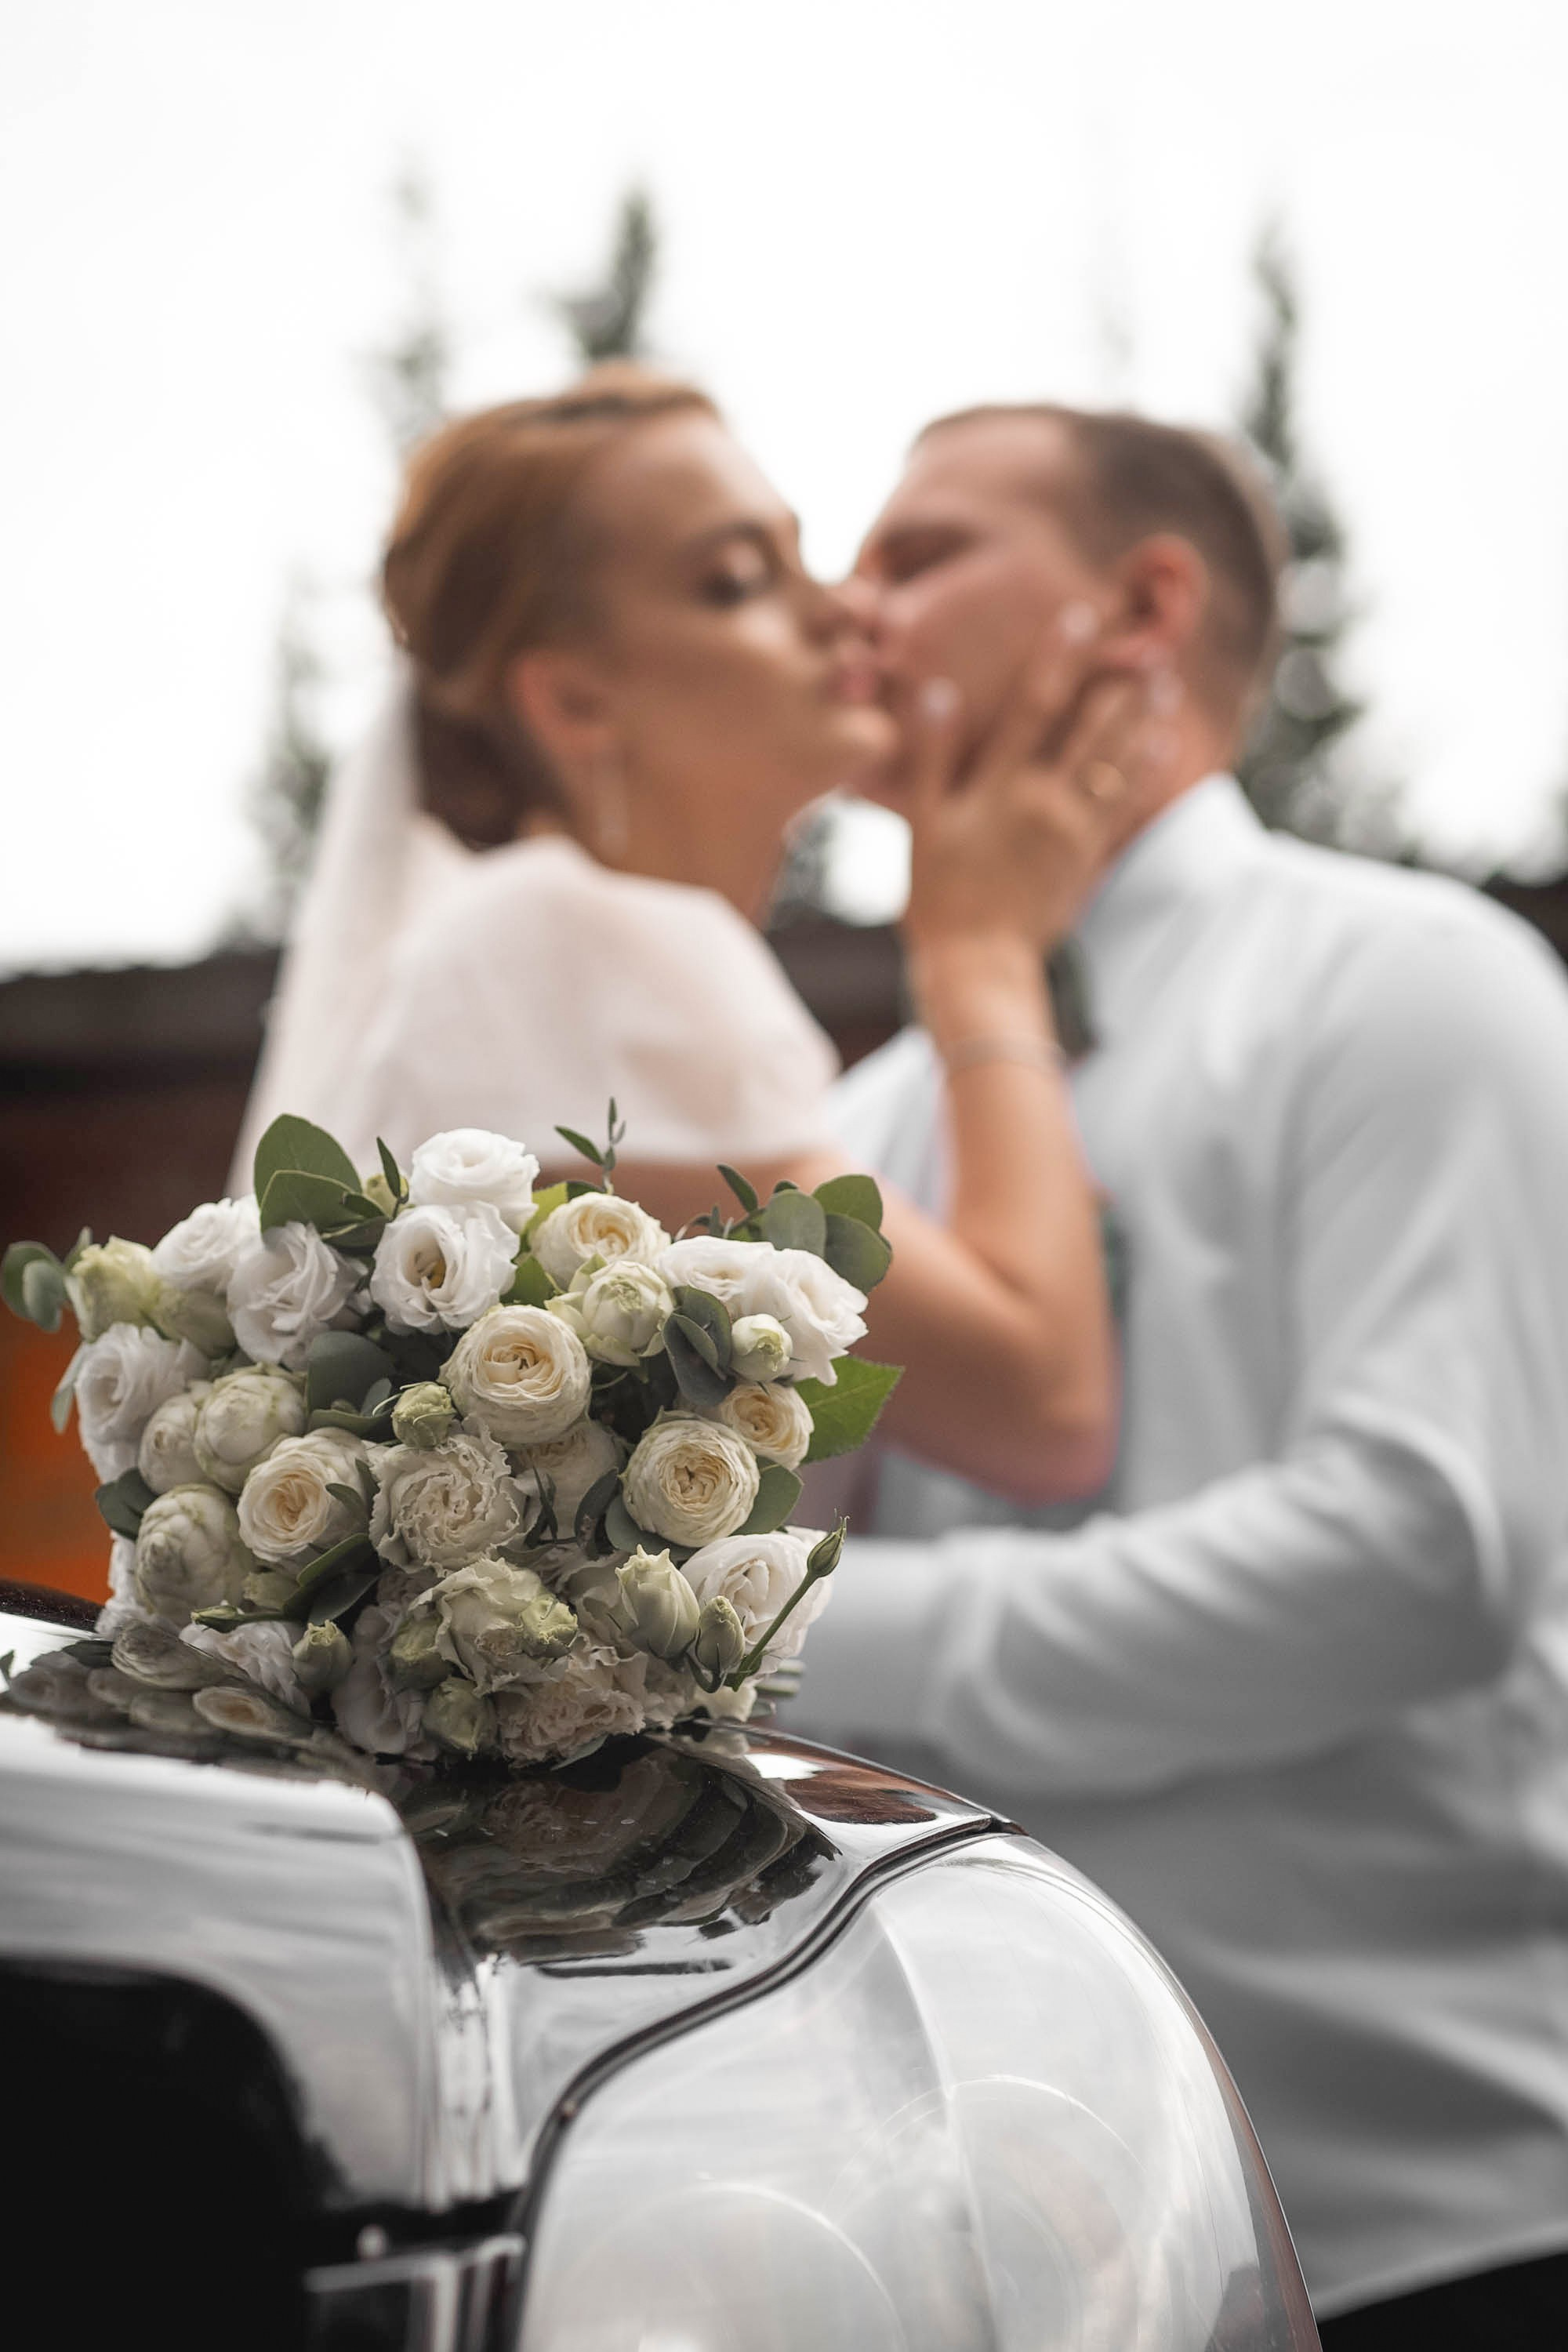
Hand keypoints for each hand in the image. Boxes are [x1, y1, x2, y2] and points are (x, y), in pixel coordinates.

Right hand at [902, 620, 1175, 962]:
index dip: (1059, 658)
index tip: (1080, 615)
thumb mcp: (925, 824)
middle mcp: (1047, 801)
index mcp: (1003, 787)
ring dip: (1144, 720)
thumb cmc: (940, 897)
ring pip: (1119, 763)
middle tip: (1152, 644)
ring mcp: (1075, 831)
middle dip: (1122, 684)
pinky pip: (1127, 807)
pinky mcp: (1090, 859)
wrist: (980, 965)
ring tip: (1164, 684)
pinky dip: (1147, 773)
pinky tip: (1163, 747)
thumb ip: (934, 756)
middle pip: (1094, 729)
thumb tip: (936, 691)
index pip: (1035, 707)